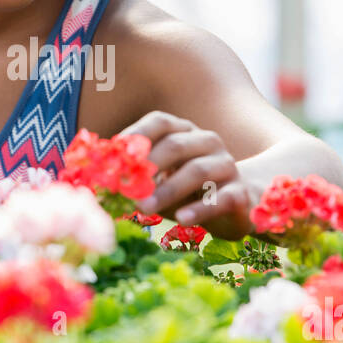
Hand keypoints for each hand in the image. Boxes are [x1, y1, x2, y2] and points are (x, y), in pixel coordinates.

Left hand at [121, 111, 254, 239]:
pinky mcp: (239, 192)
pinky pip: (220, 198)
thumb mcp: (161, 182)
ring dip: (167, 190)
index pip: (160, 122)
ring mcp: (226, 165)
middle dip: (148, 166)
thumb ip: (138, 178)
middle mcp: (208, 142)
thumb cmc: (188, 192)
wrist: (237, 207)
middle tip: (125, 188)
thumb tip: (102, 183)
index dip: (137, 134)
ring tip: (144, 208)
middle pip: (176, 145)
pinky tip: (182, 220)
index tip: (115, 154)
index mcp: (185, 132)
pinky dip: (199, 209)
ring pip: (197, 171)